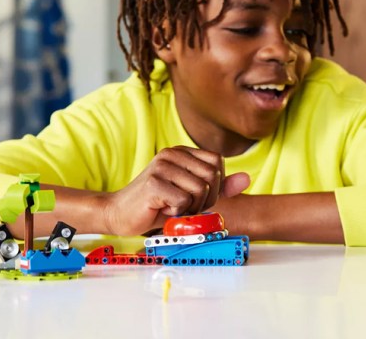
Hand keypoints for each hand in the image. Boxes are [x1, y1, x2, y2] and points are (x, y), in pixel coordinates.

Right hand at [102, 146, 249, 235]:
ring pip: (201, 190)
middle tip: (184, 205)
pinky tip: (162, 210)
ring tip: (172, 207)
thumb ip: (220, 187)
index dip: (215, 185)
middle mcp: (172, 153)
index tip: (196, 196)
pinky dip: (177, 213)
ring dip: (191, 208)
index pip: (218, 162)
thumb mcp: (193, 195)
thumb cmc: (158, 205)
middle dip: (205, 199)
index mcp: (182, 152)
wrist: (119, 214)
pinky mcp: (154, 183)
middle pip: (212, 177)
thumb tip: (247, 179)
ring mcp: (162, 166)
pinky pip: (184, 202)